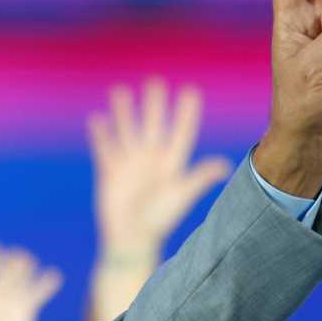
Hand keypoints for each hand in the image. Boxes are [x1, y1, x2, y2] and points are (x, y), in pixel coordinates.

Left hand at [0, 244, 61, 320]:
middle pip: (1, 269)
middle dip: (8, 260)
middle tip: (13, 256)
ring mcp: (9, 302)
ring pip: (19, 276)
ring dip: (24, 266)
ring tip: (26, 261)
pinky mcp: (26, 311)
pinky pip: (38, 292)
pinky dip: (46, 283)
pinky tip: (53, 275)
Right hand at [88, 80, 231, 261]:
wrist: (131, 239)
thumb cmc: (159, 220)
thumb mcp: (181, 196)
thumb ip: (199, 177)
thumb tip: (224, 165)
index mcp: (172, 163)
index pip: (181, 132)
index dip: (186, 113)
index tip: (190, 92)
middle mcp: (151, 160)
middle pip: (153, 125)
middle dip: (154, 105)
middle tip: (154, 81)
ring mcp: (130, 165)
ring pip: (127, 131)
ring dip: (124, 112)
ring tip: (120, 90)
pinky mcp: (110, 173)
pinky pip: (105, 149)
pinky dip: (101, 135)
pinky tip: (97, 119)